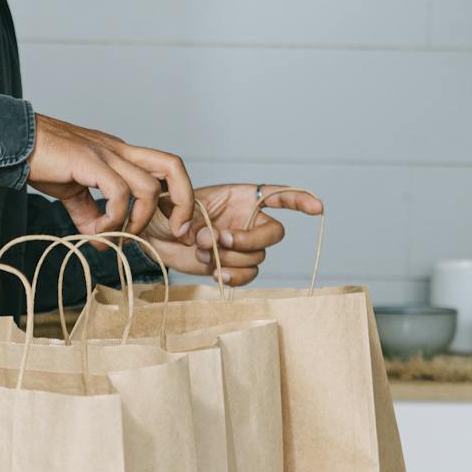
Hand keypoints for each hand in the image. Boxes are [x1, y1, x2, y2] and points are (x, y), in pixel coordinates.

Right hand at [27, 114, 194, 239]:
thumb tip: (102, 242)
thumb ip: (91, 216)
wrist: (13, 142)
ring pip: (148, 188)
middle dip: (184, 202)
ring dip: (137, 221)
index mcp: (121, 155)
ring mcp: (106, 154)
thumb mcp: (73, 193)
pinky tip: (93, 230)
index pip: (166, 169)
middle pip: (173, 166)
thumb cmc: (43, 162)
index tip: (174, 227)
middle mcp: (120, 151)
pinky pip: (117, 194)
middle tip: (175, 231)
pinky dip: (111, 220)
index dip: (180, 198)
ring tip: (114, 235)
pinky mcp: (89, 162)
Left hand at [144, 182, 323, 287]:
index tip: (317, 208)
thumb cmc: (166, 211)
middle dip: (248, 240)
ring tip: (202, 251)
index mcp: (241, 196)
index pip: (277, 195)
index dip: (299, 200)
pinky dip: (234, 276)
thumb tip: (208, 239)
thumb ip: (195, 217)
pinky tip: (216, 273)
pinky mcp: (233, 265)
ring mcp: (242, 244)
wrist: (154, 235)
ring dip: (230, 258)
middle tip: (219, 239)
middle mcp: (247, 220)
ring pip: (257, 257)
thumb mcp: (178, 205)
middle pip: (273, 234)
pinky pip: (248, 275)